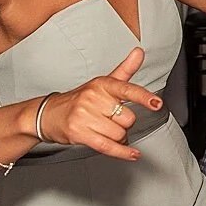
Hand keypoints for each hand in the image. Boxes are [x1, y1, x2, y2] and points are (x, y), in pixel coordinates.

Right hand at [40, 46, 161, 160]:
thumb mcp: (102, 83)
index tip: (156, 103)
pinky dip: (122, 152)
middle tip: (111, 120)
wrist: (49, 114)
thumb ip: (125, 70)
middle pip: (128, 119)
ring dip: (118, 137)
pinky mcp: (79, 133)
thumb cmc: (80, 100)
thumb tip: (139, 52)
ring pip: (119, 134)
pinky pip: (108, 146)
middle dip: (124, 124)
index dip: (143, 97)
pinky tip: (132, 154)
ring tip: (104, 130)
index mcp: (102, 85)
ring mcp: (85, 116)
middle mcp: (93, 98)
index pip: (127, 90)